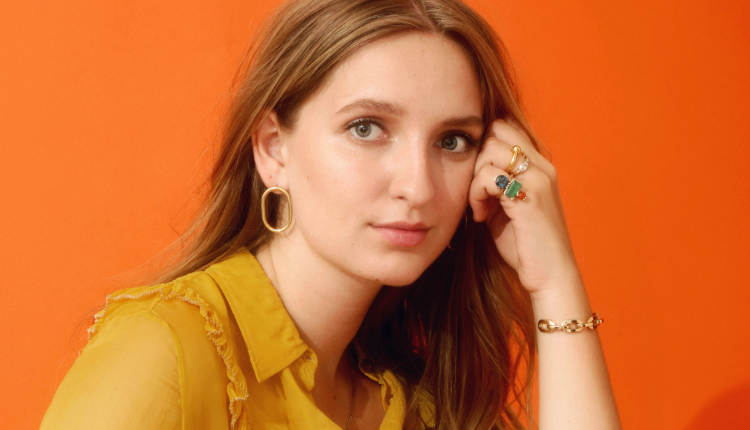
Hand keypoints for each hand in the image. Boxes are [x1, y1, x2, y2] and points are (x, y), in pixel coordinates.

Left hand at [468, 118, 580, 297]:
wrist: (549, 276)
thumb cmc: (525, 245)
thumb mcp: (506, 206)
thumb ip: (494, 183)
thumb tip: (468, 165)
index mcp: (539, 166)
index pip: (506, 127)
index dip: (484, 147)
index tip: (479, 180)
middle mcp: (542, 166)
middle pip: (496, 131)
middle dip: (477, 160)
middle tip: (477, 192)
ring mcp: (538, 179)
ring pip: (490, 149)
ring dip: (474, 178)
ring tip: (480, 206)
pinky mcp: (528, 196)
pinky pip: (488, 176)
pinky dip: (476, 194)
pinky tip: (480, 216)